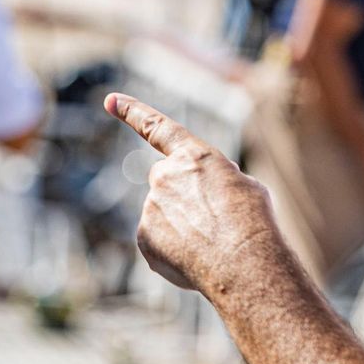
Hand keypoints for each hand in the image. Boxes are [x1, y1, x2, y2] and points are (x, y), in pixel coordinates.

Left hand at [104, 92, 285, 296]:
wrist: (243, 262)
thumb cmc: (253, 223)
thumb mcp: (244, 187)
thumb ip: (212, 182)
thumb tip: (198, 198)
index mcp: (194, 155)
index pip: (158, 128)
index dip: (133, 112)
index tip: (110, 100)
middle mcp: (165, 175)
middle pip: (167, 183)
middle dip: (182, 198)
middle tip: (212, 220)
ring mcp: (151, 206)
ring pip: (164, 216)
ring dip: (184, 228)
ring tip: (211, 243)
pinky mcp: (144, 236)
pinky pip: (158, 241)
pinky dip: (174, 251)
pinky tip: (196, 259)